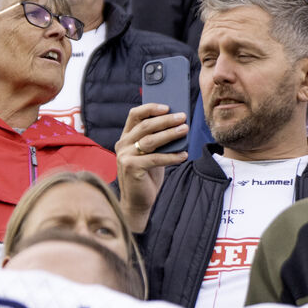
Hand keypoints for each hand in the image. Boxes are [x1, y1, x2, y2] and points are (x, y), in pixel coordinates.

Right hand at [116, 104, 189, 233]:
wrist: (138, 201)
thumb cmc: (147, 175)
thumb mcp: (151, 154)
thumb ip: (157, 140)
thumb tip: (178, 125)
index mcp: (126, 137)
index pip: (135, 115)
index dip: (150, 108)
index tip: (167, 106)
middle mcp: (122, 144)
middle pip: (145, 126)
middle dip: (166, 120)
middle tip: (182, 117)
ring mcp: (125, 156)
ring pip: (150, 140)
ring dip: (170, 134)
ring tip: (185, 130)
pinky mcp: (131, 167)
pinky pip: (156, 158)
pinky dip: (172, 156)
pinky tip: (184, 155)